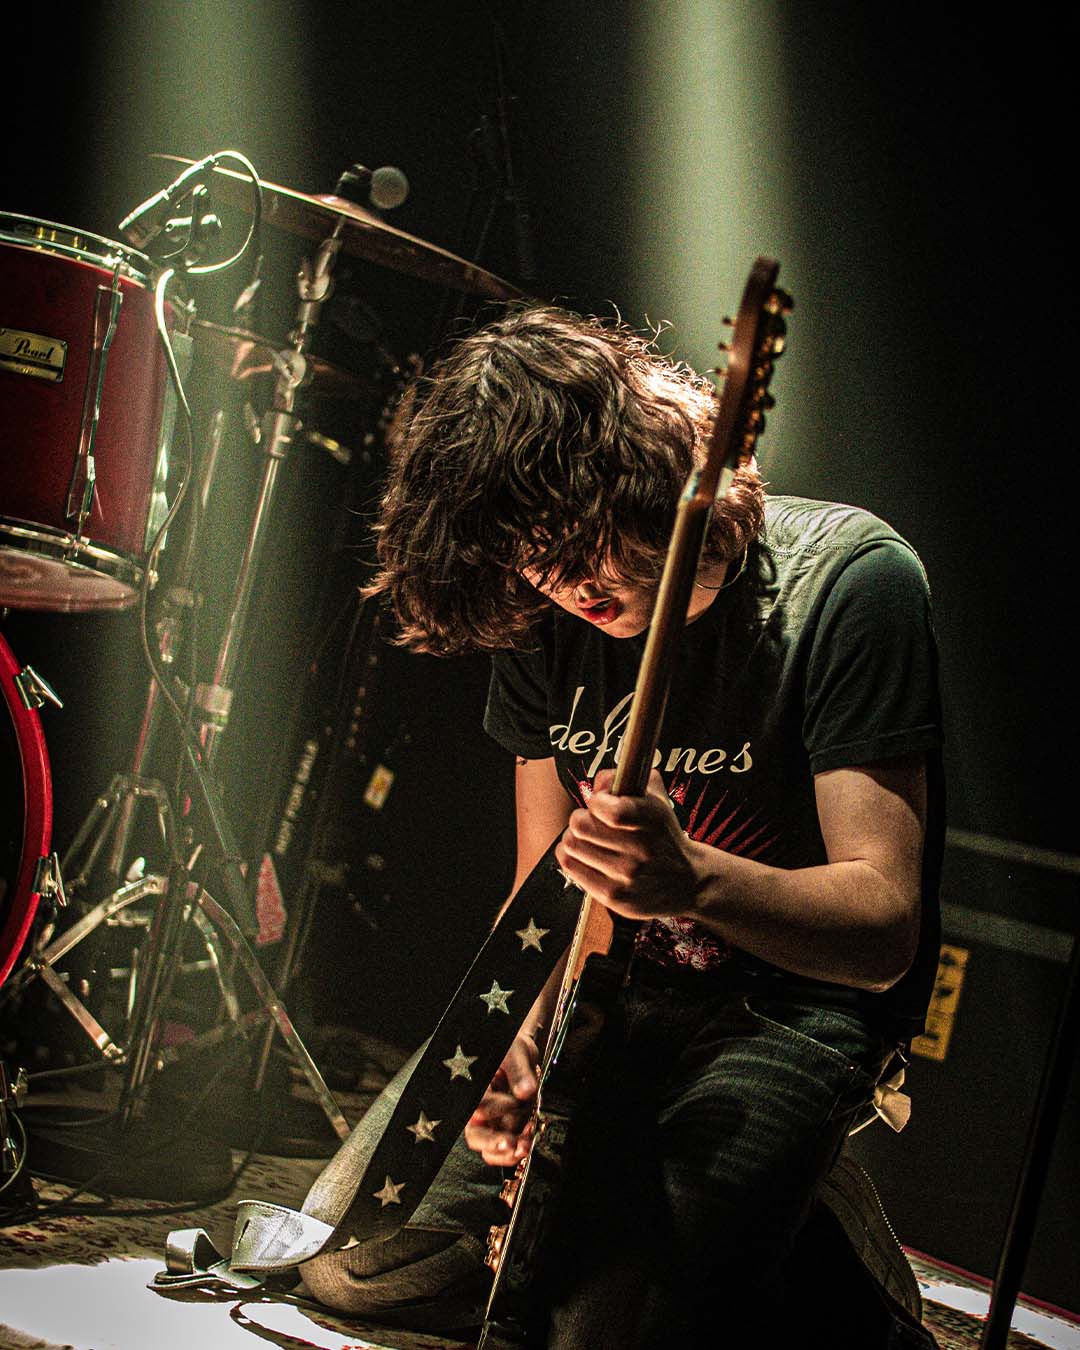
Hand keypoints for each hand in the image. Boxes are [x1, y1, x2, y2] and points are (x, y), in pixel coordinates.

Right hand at [464, 1028, 539, 1166]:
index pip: (478, 1106)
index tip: (517, 1099)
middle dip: (492, 1143)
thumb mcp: (515, 1052)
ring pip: (490, 1149)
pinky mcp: (507, 1129)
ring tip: (524, 1146)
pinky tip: (529, 1139)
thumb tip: (526, 1091)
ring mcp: (494, 1122)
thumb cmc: (512, 1047)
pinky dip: (518, 1149)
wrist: (522, 1053)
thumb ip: (519, 1071)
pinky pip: (507, 1148)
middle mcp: (480, 1110)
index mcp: (476, 1089)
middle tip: (509, 1143)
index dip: (496, 1107)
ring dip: (507, 1152)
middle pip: (475, 1136)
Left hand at [555, 769, 701, 919]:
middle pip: (580, 825)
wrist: (687, 881)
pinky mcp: (613, 896)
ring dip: (574, 838)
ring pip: (571, 845)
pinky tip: (585, 855)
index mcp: (652, 819)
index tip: (601, 803)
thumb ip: (628, 776)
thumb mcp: (657, 799)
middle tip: (591, 822)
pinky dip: (571, 857)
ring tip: (588, 839)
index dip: (597, 801)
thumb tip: (599, 783)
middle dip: (581, 818)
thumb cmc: (663, 835)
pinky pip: (570, 867)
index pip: (611, 810)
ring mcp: (626, 875)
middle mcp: (640, 850)